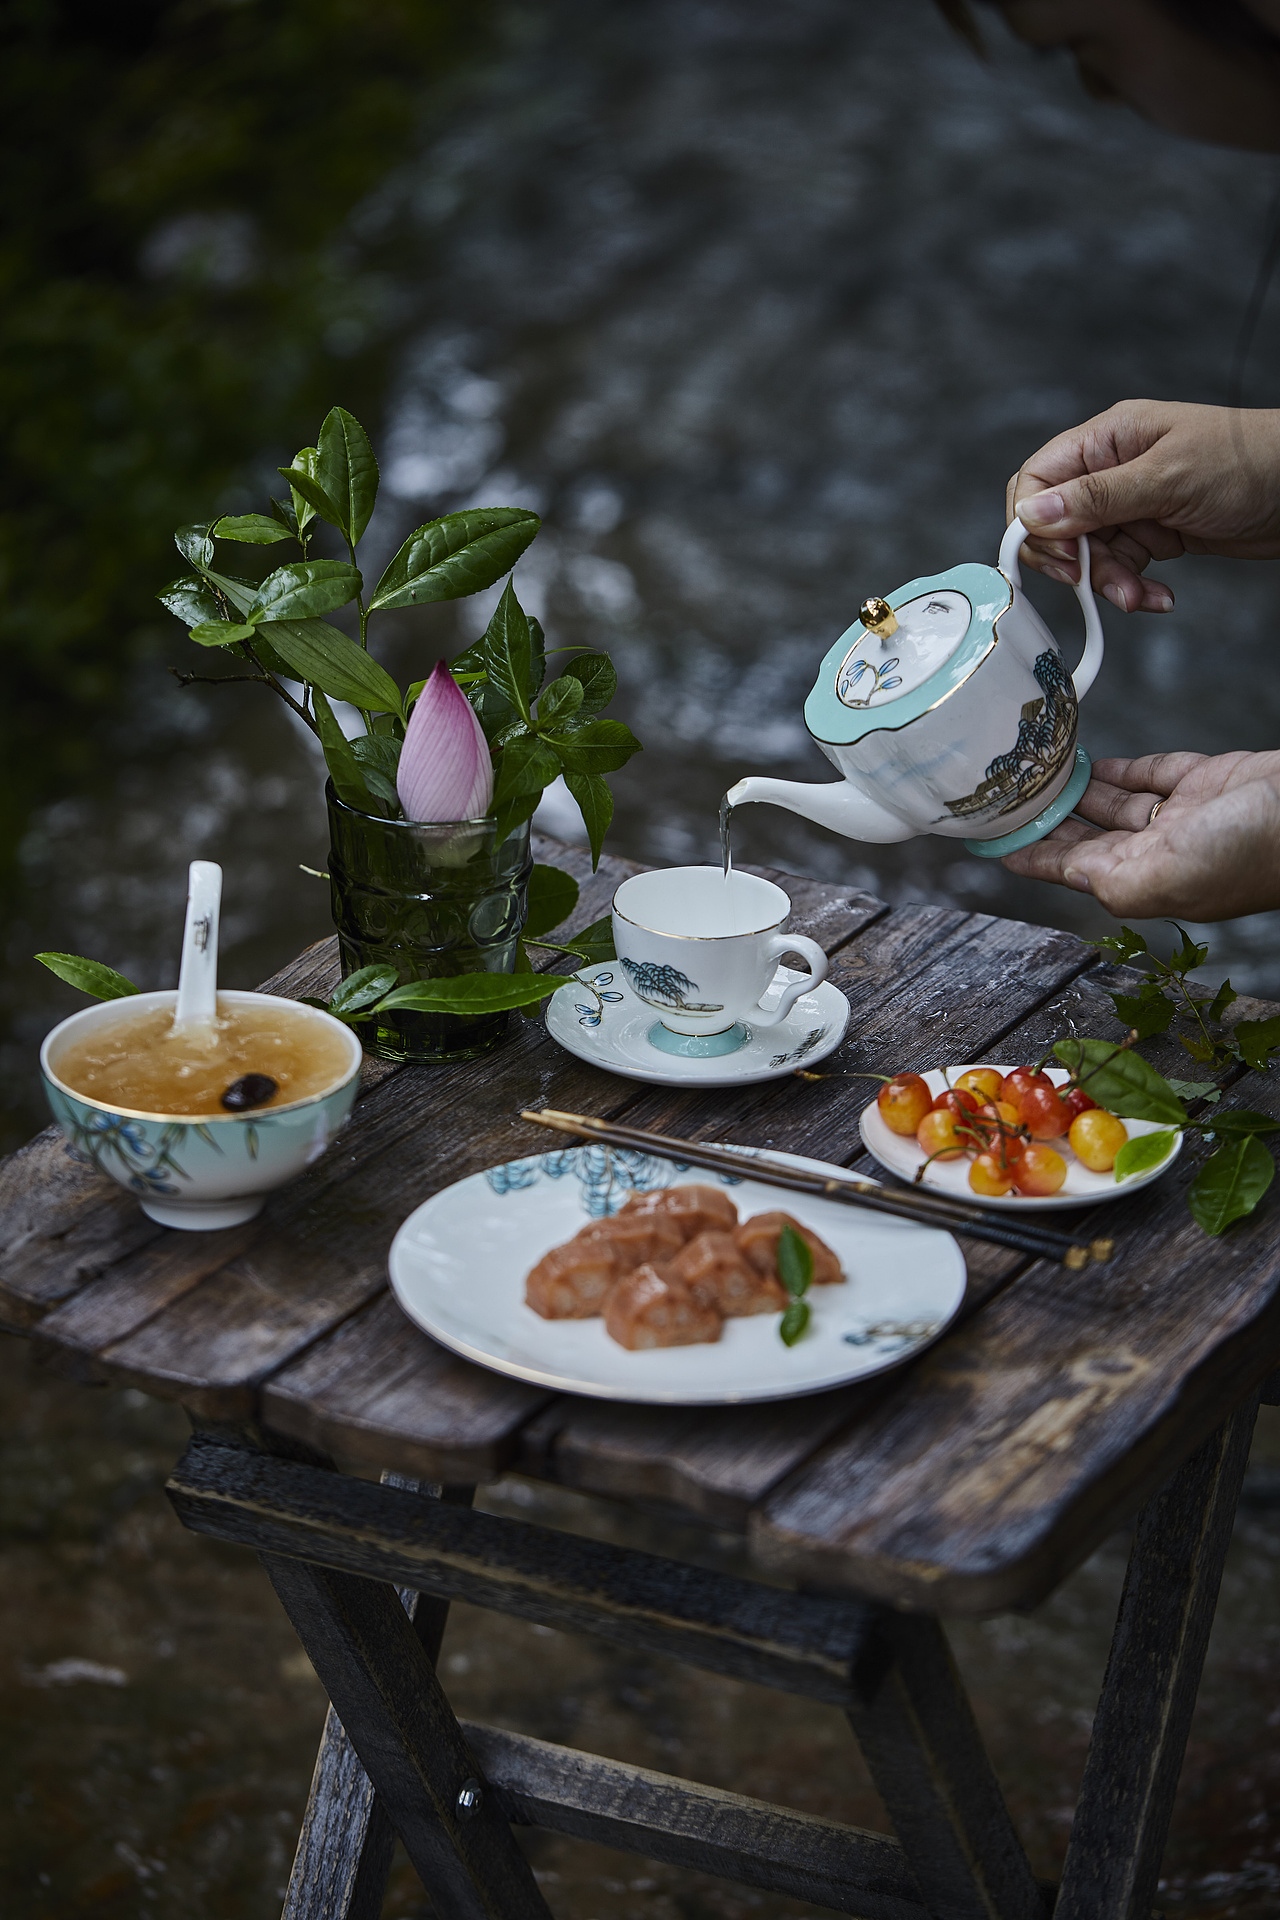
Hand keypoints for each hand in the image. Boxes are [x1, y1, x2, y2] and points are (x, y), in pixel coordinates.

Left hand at [1000, 751, 1279, 920]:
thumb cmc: (1246, 854)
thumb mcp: (1160, 878)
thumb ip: (1107, 876)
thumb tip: (1067, 869)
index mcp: (1139, 882)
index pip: (1069, 868)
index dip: (1032, 855)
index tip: (992, 842)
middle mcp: (1155, 853)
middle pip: (1086, 834)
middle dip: (1049, 818)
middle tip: (1008, 794)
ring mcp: (1181, 818)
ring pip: (1114, 802)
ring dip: (1079, 789)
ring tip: (1039, 770)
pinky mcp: (1204, 783)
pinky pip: (1151, 774)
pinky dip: (1121, 768)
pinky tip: (1093, 761)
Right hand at [1005, 400, 1279, 611]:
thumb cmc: (1249, 462)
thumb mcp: (1166, 478)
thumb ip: (1095, 498)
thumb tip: (1031, 513)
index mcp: (1107, 439)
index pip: (1037, 479)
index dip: (1033, 522)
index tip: (1058, 555)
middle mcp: (1112, 469)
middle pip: (1056, 523)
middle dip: (1074, 561)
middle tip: (1095, 580)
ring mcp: (1131, 502)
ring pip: (1087, 553)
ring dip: (1108, 582)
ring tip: (1139, 595)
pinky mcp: (1151, 531)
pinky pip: (1121, 566)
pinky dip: (1133, 587)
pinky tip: (1158, 596)